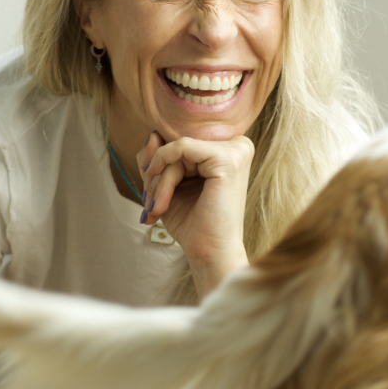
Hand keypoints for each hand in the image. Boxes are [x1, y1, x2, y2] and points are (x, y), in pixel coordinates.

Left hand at [137, 132, 252, 295]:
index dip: (157, 162)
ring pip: (176, 148)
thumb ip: (157, 158)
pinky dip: (164, 176)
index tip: (150, 194)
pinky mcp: (227, 159)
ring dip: (158, 181)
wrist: (210, 254)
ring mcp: (235, 150)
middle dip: (156, 174)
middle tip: (151, 204)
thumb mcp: (167, 184)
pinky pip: (181, 149)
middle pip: (177, 143)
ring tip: (157, 208)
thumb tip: (152, 134)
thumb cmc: (192, 223)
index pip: (180, 141)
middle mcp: (237, 145)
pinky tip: (162, 200)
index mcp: (227, 150)